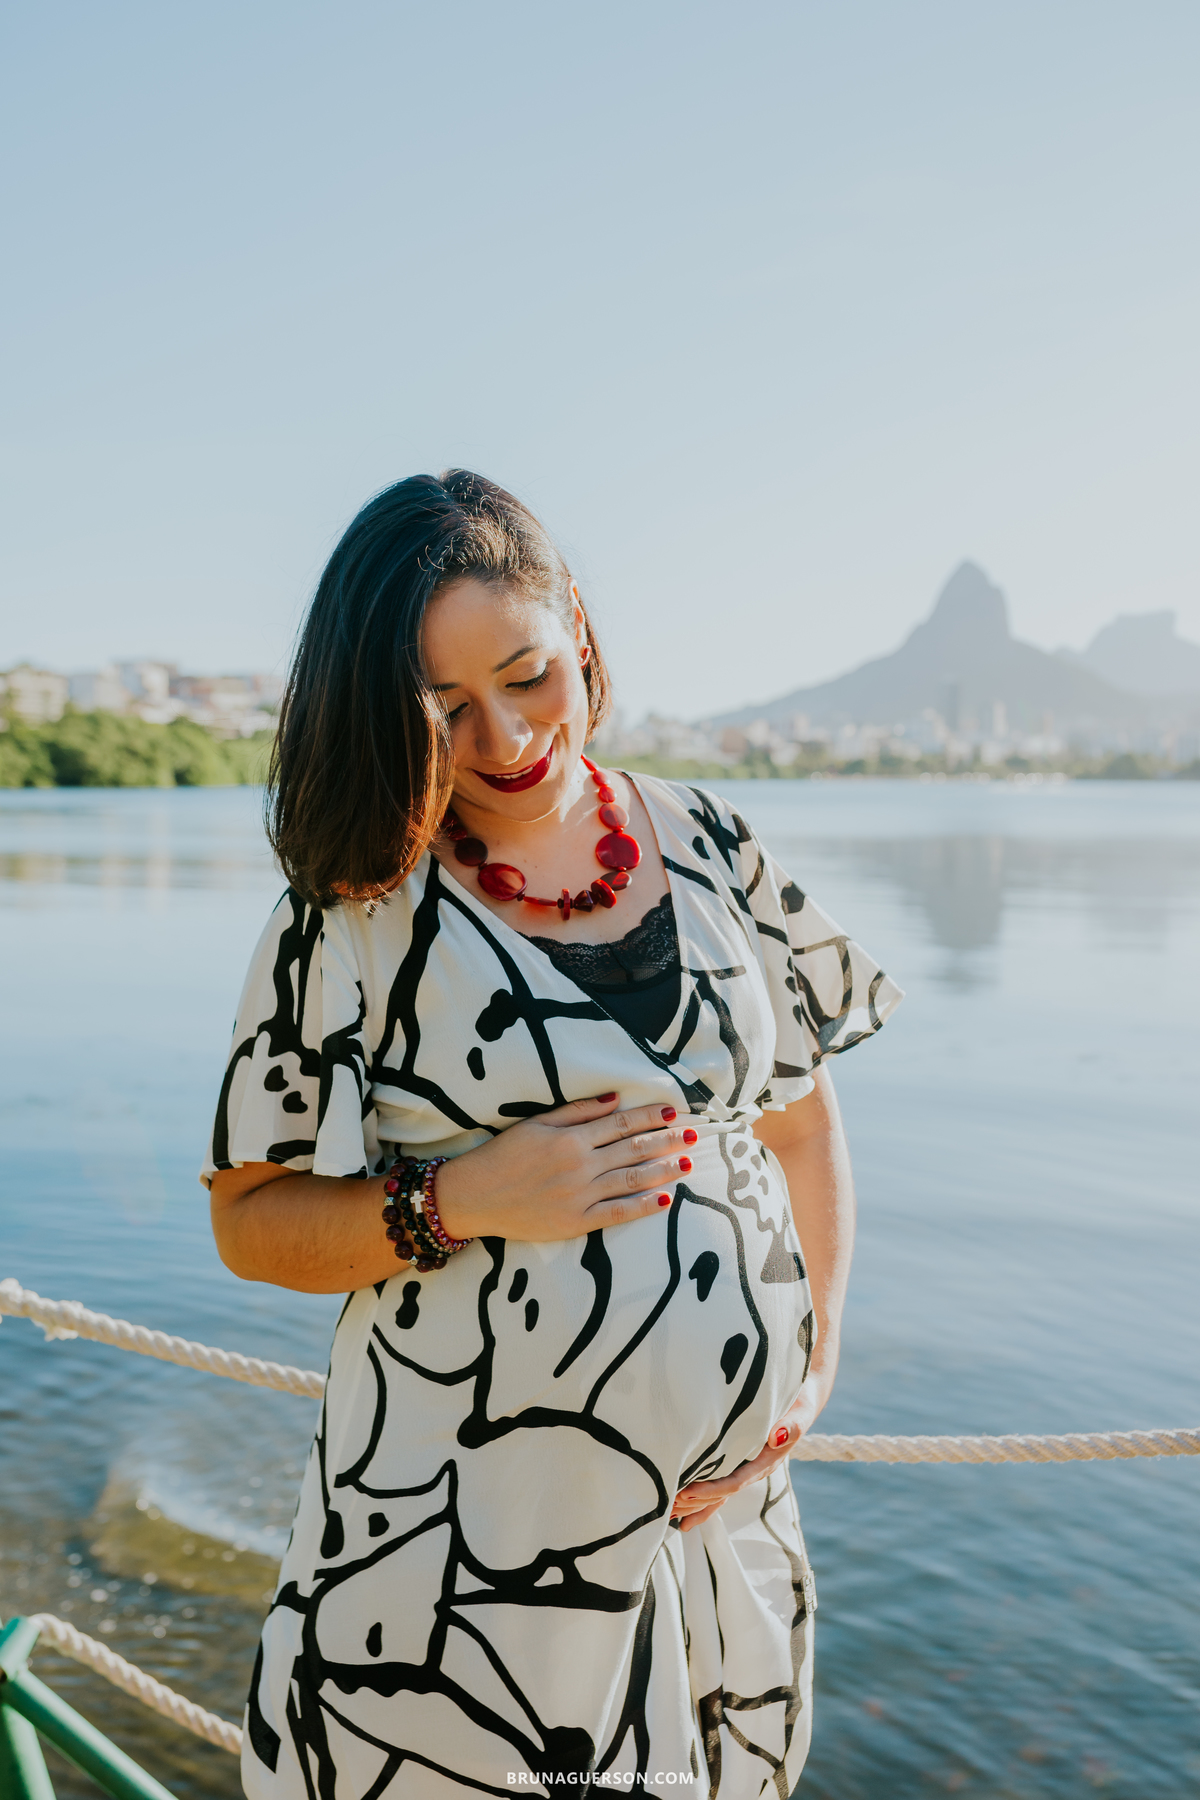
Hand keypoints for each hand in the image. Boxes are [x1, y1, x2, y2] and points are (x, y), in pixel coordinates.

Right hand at [434, 1093, 696, 1241]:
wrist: (474, 1196)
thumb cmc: (502, 1155)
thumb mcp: (536, 1123)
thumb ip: (577, 1112)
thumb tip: (615, 1099)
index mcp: (571, 1138)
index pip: (621, 1123)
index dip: (650, 1116)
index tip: (674, 1110)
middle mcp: (580, 1165)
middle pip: (633, 1149)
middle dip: (667, 1140)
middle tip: (694, 1133)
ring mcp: (580, 1195)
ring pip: (631, 1178)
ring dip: (663, 1169)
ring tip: (687, 1162)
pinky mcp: (576, 1222)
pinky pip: (617, 1213)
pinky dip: (643, 1206)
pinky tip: (665, 1199)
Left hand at [670, 1374, 828, 1532]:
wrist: (801, 1398)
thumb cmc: (799, 1401)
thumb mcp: (800, 1411)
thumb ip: (792, 1425)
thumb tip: (776, 1436)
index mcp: (767, 1461)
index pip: (736, 1482)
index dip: (712, 1489)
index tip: (687, 1491)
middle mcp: (755, 1469)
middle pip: (723, 1492)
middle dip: (696, 1501)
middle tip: (669, 1506)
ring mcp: (746, 1466)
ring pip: (719, 1492)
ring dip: (695, 1503)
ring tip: (669, 1512)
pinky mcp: (739, 1459)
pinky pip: (719, 1481)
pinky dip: (701, 1495)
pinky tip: (682, 1505)